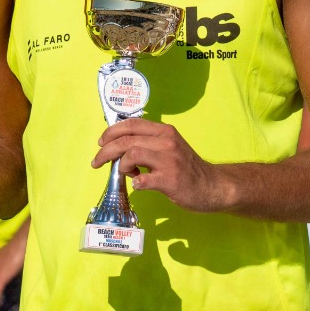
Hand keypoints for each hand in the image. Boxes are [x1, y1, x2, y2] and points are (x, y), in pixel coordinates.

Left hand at [92, 118, 229, 211]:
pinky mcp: (171, 180)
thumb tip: (120, 150)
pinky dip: (135, 182)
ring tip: (125, 174)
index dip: (111, 132)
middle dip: (106, 150)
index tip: (101, 142)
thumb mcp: (169, 147)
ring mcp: (169, 160)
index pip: (131, 124)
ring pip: (132, 154)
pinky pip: (143, 179)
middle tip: (96, 162)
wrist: (212, 186)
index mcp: (164, 132)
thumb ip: (148, 144)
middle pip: (126, 139)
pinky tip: (138, 185)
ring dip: (121, 165)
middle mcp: (166, 142)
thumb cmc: (187, 168)